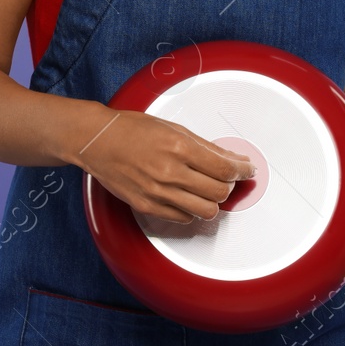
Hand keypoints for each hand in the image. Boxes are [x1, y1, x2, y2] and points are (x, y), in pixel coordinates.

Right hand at [75, 109, 256, 223]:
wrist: (96, 140)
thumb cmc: (130, 129)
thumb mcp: (172, 128)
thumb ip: (204, 146)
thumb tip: (231, 159)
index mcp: (178, 147)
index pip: (225, 169)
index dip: (242, 171)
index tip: (247, 170)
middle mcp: (170, 172)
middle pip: (220, 192)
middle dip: (228, 185)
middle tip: (226, 178)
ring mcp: (158, 192)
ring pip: (206, 211)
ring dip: (212, 200)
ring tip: (206, 189)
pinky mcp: (148, 206)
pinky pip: (184, 218)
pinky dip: (191, 209)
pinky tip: (186, 196)